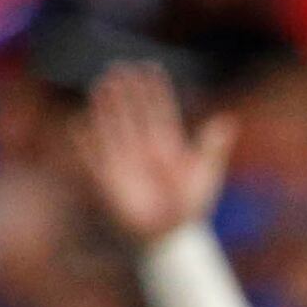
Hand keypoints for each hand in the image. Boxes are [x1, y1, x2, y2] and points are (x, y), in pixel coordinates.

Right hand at [80, 61, 231, 245]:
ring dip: (106, 108)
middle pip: (133, 114)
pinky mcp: (109, 181)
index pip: (159, 111)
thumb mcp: (205, 175)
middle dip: (126, 93)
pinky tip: (79, 125)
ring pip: (113, 128)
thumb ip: (212, 149)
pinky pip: (94, 159)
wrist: (171, 238)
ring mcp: (126, 162)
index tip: (150, 68)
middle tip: (120, 68)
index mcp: (167, 145)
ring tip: (101, 86)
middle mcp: (144, 149)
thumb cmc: (190, 208)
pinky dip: (85, 144)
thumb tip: (227, 121)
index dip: (154, 90)